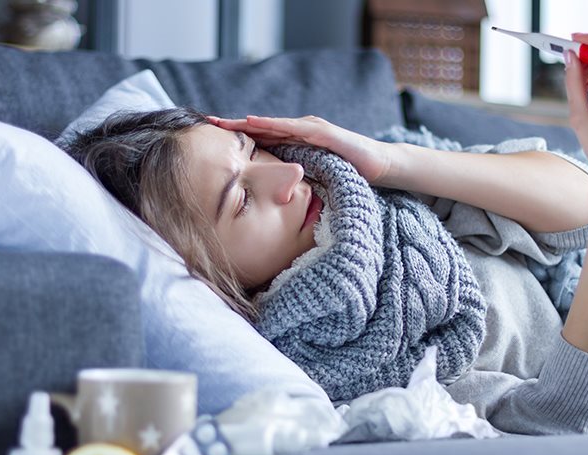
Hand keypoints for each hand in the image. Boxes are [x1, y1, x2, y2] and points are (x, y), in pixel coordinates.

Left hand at [207, 115, 394, 184]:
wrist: (380, 166)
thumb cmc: (348, 173)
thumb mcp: (314, 179)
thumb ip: (296, 182)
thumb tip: (275, 200)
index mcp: (296, 144)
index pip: (262, 139)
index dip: (237, 138)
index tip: (211, 139)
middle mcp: (301, 131)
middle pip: (262, 128)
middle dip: (234, 125)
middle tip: (207, 122)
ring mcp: (313, 129)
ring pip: (273, 125)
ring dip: (248, 123)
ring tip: (224, 122)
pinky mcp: (324, 133)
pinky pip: (294, 129)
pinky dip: (274, 125)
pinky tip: (256, 124)